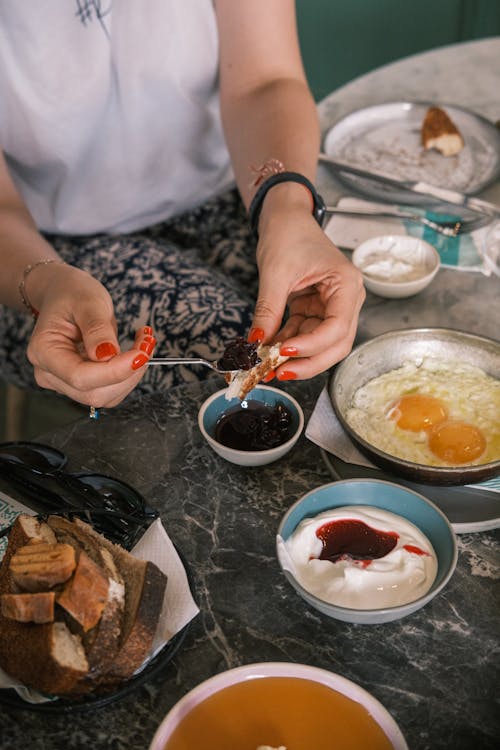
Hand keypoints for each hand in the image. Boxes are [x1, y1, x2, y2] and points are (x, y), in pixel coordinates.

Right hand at [25, 263, 155, 406]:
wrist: (65, 294)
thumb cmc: (72, 294)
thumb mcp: (87, 302)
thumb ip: (97, 329)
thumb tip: (108, 356)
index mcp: (44, 351)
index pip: (80, 376)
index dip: (115, 370)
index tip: (142, 354)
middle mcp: (49, 373)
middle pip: (95, 392)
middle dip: (128, 373)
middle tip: (147, 343)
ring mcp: (64, 383)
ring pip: (106, 396)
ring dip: (132, 375)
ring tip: (142, 344)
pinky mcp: (81, 385)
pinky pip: (111, 391)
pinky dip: (129, 375)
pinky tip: (134, 354)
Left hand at [251, 211, 364, 379]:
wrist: (285, 217)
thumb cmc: (288, 233)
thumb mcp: (275, 273)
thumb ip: (268, 311)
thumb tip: (256, 343)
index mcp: (346, 285)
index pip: (337, 328)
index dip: (312, 346)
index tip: (284, 352)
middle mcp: (346, 299)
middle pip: (335, 344)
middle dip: (308, 362)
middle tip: (278, 372)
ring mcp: (332, 307)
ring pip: (320, 345)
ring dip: (295, 358)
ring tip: (267, 367)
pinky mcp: (315, 310)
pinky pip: (304, 335)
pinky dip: (287, 345)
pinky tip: (268, 353)